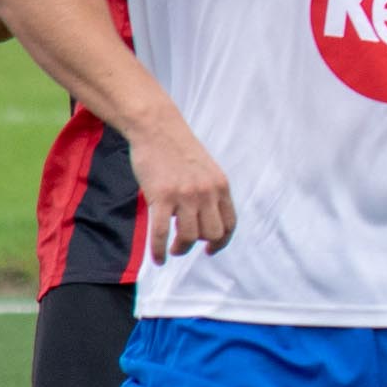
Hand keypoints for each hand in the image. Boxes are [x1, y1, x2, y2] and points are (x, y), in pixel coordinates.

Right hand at [130, 122, 233, 262]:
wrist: (156, 128)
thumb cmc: (177, 149)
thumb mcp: (205, 170)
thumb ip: (209, 193)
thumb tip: (204, 219)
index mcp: (221, 186)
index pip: (230, 224)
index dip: (222, 241)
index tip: (211, 250)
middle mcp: (207, 192)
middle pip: (212, 233)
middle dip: (200, 244)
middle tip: (185, 245)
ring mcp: (185, 195)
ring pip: (189, 236)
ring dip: (180, 249)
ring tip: (172, 250)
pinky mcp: (161, 196)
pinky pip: (161, 233)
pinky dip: (159, 250)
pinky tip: (158, 259)